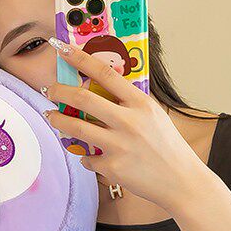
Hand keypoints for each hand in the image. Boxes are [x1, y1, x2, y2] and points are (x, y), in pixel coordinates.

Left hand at [42, 38, 210, 214]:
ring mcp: (118, 145)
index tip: (62, 49)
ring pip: (75, 127)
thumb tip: (96, 89)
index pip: (106, 73)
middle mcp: (128, 122)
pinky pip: (87, 157)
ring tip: (52, 117)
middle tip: (49, 90)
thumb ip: (128, 103)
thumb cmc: (166, 146)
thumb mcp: (153, 116)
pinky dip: (87, 156)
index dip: (80, 59)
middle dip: (59, 91)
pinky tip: (95, 157)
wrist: (180, 181)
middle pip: (83, 98)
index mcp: (140, 104)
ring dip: (58, 120)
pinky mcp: (112, 167)